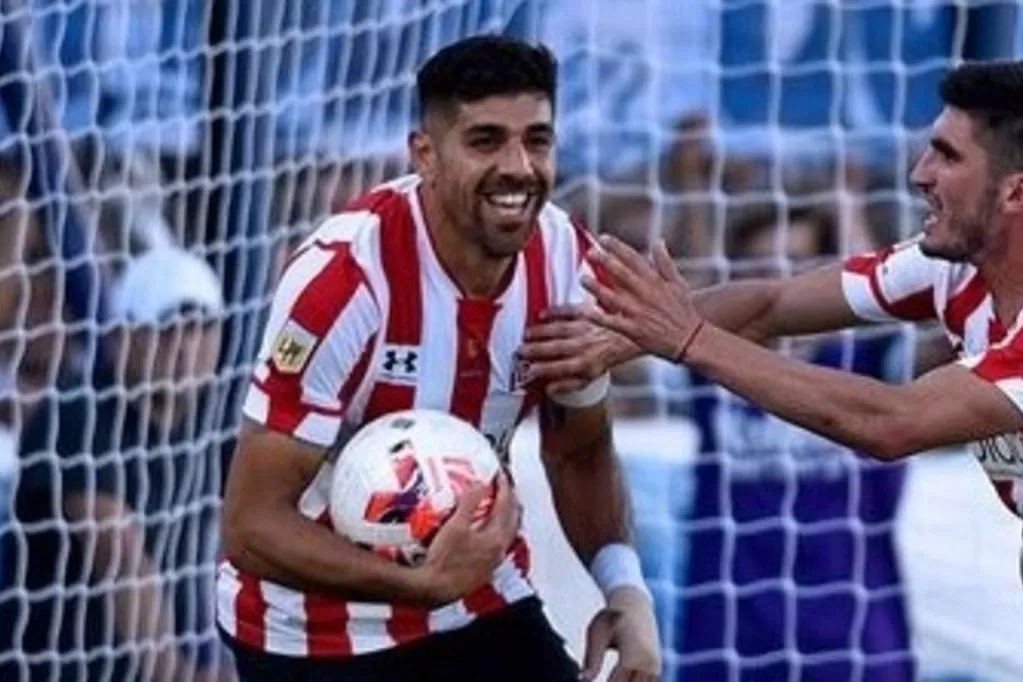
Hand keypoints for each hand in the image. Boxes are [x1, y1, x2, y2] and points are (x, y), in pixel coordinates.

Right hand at [418, 472, 520, 606]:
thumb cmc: (442, 559)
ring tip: (500, 507)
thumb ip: (469, 503)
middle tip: (505, 488)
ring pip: (506, 536)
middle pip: (512, 522)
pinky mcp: (483, 572)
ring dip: (506, 519)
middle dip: (511, 503)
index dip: (504, 488)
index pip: (505, 507)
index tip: (500, 475)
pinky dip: (497, 533)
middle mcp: (499, 551)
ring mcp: (492, 563)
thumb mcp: (455, 526)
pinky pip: (497, 547)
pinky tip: (487, 533)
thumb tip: (480, 484)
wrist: (433, 590)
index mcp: (495, 538)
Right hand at [519, 306, 640, 392]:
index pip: (562, 368)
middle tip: (521, 350)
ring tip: (526, 334)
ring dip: (542, 332)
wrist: (629, 337)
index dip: (545, 369)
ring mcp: (586, 329)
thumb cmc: (608, 356)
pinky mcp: (588, 314)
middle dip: (537, 350)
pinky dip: (555, 311)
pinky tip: (541, 314)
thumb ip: (570, 384)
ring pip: (560, 330)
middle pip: (557, 348)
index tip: (531, 370)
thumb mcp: (591, 376)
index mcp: (586, 364)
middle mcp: (585, 346)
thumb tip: (550, 390)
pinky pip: (569, 311)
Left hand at [580, 236, 704, 362]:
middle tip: (589, 252)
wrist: (691, 339)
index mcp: (655, 281)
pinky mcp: (634, 330)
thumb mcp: (678, 283)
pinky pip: (613, 323)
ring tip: (582, 279)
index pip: (634, 259)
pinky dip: (599, 318)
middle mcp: (646, 294)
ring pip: (614, 298)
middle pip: (622, 274)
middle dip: (605, 261)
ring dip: (597, 288)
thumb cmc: (684, 310)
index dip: (618, 247)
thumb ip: (665, 262)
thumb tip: (658, 240)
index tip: (603, 238)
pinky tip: (585, 312)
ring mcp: (639, 312)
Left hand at [581, 586, 660, 681]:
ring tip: (609, 677)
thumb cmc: (612, 617)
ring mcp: (655, 667)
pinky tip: (617, 678)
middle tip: (592, 679)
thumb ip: (592, 660)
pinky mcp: (656, 669)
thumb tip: (583, 680)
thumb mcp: (597, 635)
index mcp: (634, 655)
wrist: (634, 603)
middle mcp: (649, 664)